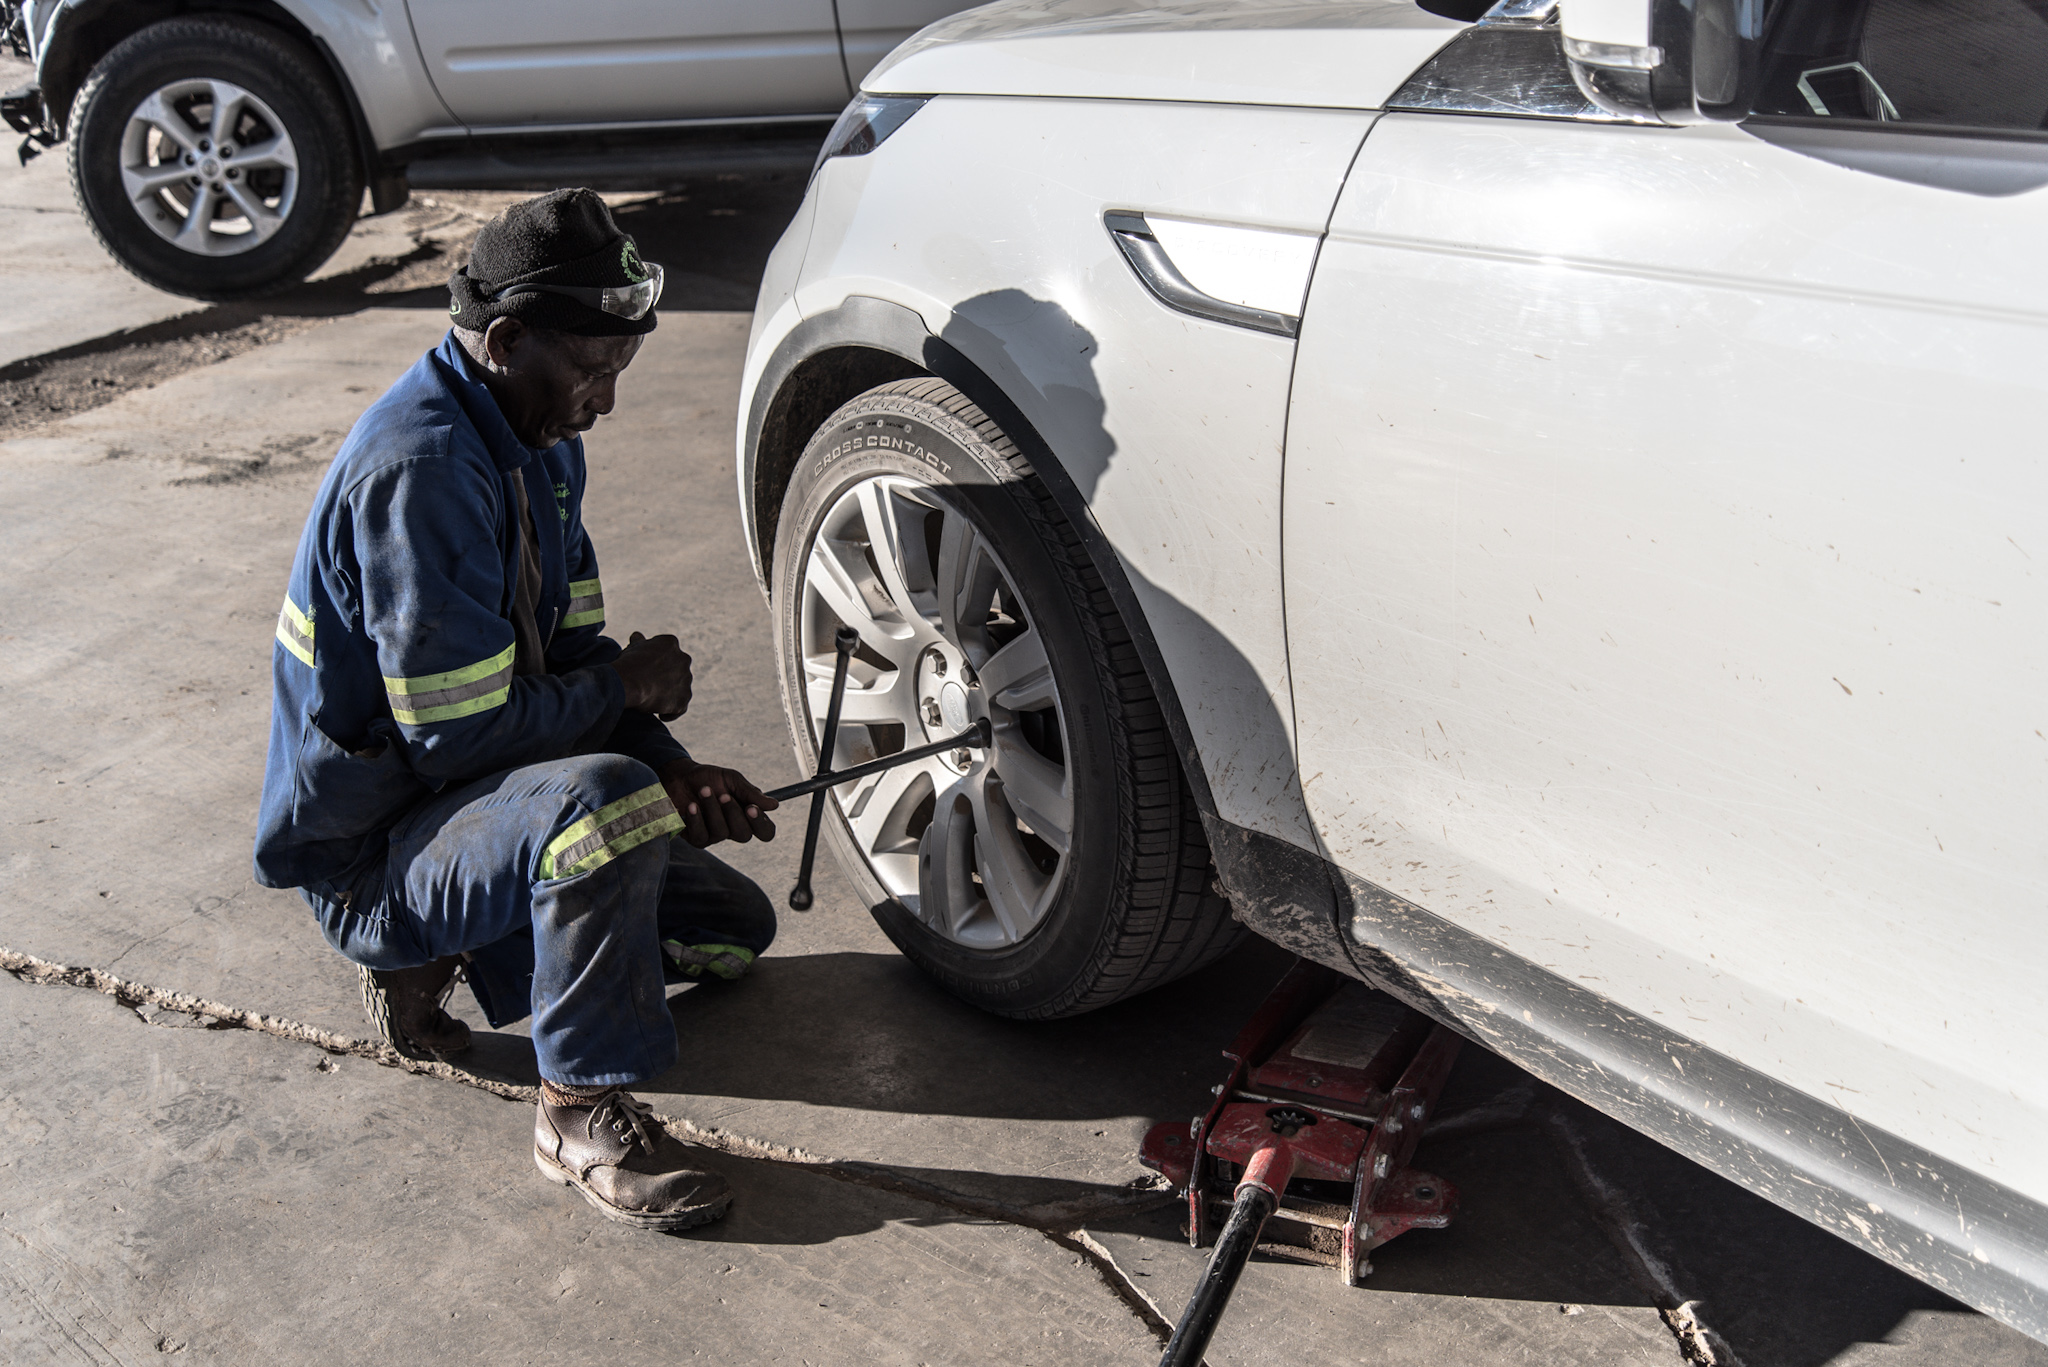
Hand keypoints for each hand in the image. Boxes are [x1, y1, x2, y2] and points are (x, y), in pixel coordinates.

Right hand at [612, 631, 691, 719]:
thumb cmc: (628, 664)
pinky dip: (672, 712)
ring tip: (655, 702)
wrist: (628, 682)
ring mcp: (685, 680)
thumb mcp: (632, 649)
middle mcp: (684, 660)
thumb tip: (637, 636)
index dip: (657, 664)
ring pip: (680, 689)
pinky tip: (662, 715)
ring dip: (670, 695)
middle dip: (667, 679)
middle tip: (651, 687)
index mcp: (671, 644)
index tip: (648, 672)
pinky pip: (680, 708)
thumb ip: (639, 643)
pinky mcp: (683, 700)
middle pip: (676, 671)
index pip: (667, 654)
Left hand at [659, 760, 777, 847]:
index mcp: (748, 815)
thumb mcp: (732, 779)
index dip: (761, 824)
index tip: (752, 807)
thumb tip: (774, 805)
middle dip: (733, 813)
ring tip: (703, 791)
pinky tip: (691, 806)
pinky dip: (696, 819)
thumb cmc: (708, 778)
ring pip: (721, 833)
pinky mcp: (697, 839)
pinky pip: (701, 836)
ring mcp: (715, 836)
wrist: (680, 777)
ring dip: (712, 809)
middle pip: (744, 835)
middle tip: (723, 795)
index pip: (765, 831)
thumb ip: (751, 793)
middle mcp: (734, 829)